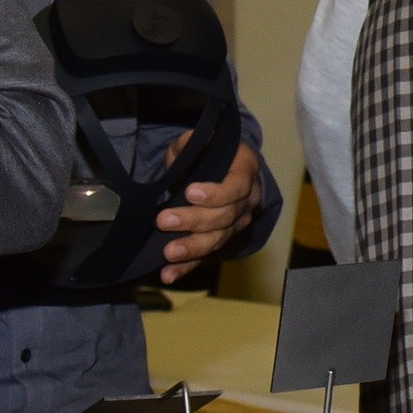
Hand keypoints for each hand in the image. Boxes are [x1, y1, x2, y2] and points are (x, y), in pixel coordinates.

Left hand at [157, 138, 262, 282]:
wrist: (224, 165)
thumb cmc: (210, 150)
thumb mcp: (201, 139)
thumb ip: (191, 145)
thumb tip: (179, 156)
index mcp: (245, 171)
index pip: (236, 187)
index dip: (216, 193)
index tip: (190, 193)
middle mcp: (247, 200)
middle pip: (225, 217)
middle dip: (194, 221)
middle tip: (164, 220)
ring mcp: (237, 222)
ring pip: (218, 239)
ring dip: (192, 247)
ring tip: (169, 253)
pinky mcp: (222, 238)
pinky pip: (207, 254)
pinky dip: (187, 266)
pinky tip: (168, 274)